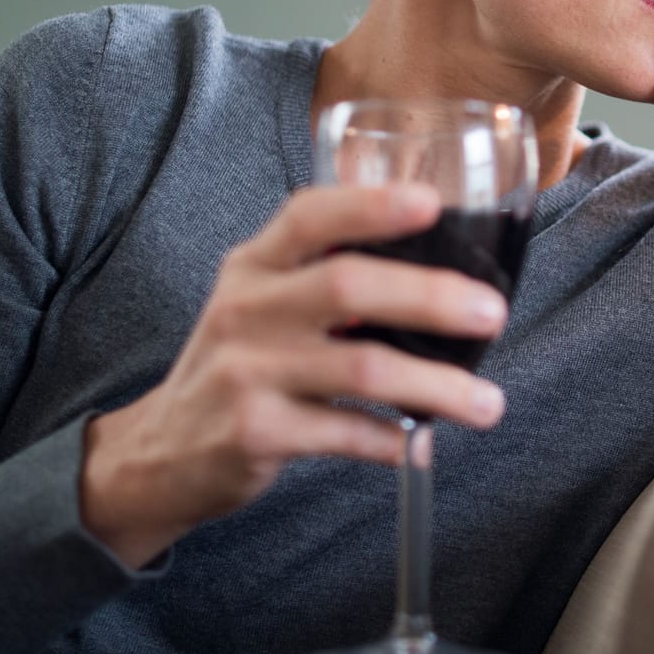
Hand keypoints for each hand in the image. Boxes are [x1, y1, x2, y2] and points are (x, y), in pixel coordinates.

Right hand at [79, 183, 508, 567]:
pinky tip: (420, 443)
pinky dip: (395, 439)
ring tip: (488, 404)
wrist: (161, 450)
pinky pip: (346, 432)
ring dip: (437, 386)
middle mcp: (246, 309)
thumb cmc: (240, 364)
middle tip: (492, 314)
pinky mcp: (256, 432)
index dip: (371, 205)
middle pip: (348, 285)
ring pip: (362, 367)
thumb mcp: (259, 302)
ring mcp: (247, 371)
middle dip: (431, 296)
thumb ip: (324, 277)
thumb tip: (443, 275)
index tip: (432, 203)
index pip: (309, 216)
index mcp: (254, 265)